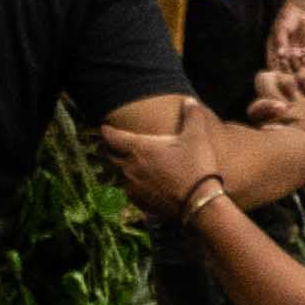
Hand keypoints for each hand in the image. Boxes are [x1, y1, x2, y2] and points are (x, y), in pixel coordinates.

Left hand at [98, 117, 219, 215]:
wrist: (199, 203)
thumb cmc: (196, 167)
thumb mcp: (197, 137)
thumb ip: (192, 115)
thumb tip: (189, 100)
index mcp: (138, 148)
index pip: (111, 136)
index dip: (107, 130)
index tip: (104, 127)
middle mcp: (129, 167)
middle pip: (111, 155)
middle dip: (112, 148)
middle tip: (114, 143)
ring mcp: (131, 186)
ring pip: (118, 174)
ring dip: (121, 167)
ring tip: (128, 163)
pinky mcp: (138, 202)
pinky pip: (127, 190)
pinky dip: (131, 184)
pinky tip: (140, 183)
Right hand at [269, 0, 304, 73]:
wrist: (299, 11)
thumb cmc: (286, 19)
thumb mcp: (282, 29)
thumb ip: (281, 42)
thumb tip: (281, 55)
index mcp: (273, 49)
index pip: (274, 64)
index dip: (276, 72)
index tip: (281, 80)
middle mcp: (283, 53)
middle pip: (285, 67)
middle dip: (289, 76)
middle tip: (294, 86)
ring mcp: (293, 53)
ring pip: (296, 66)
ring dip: (300, 74)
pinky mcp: (303, 51)